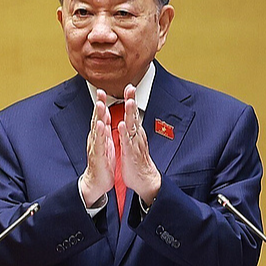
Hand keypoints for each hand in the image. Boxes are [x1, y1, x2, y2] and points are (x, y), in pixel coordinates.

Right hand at [79, 89, 114, 205]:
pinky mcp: (97, 156)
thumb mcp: (105, 144)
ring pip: (96, 129)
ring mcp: (95, 146)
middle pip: (96, 119)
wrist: (97, 182)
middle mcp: (96, 139)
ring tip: (100, 104)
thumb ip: (104, 132)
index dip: (101, 104)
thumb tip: (104, 120)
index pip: (100, 117)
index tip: (102, 91)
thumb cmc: (103, 164)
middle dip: (99, 105)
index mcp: (100, 136)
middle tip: (100, 93)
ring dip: (98, 116)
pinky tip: (100, 126)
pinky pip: (99, 143)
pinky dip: (100, 134)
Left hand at [116, 84, 160, 204]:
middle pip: (134, 115)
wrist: (144, 178)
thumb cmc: (136, 160)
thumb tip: (131, 118)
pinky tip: (122, 125)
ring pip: (133, 126)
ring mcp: (134, 143)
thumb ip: (132, 129)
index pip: (133, 113)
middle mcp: (136, 135)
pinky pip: (127, 142)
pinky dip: (125, 133)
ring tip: (129, 101)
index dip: (131, 99)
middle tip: (131, 87)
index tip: (129, 86)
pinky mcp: (131, 154)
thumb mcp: (134, 141)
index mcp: (135, 132)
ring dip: (131, 114)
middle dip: (132, 100)